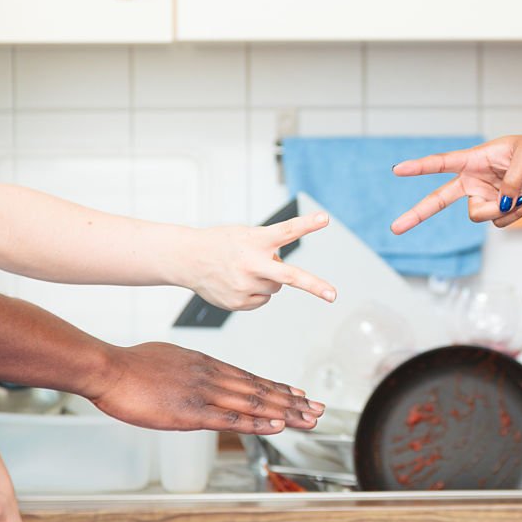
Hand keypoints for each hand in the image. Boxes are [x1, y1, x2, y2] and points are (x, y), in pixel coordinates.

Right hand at [87, 342, 324, 433]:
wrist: (110, 368)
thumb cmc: (133, 364)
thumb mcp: (171, 357)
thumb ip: (191, 368)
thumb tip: (201, 374)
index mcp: (209, 365)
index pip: (252, 379)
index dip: (279, 389)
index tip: (300, 395)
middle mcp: (214, 376)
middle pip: (262, 391)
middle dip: (293, 402)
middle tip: (319, 410)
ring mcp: (206, 393)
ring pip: (255, 403)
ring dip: (286, 412)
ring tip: (310, 419)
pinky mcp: (192, 412)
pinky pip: (232, 418)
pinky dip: (259, 422)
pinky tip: (278, 425)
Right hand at [191, 212, 336, 310]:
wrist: (187, 259)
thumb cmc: (221, 244)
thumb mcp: (246, 235)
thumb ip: (269, 250)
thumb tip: (285, 278)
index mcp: (256, 241)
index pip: (286, 230)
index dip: (307, 224)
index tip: (325, 218)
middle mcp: (252, 263)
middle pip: (290, 276)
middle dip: (314, 286)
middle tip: (333, 295)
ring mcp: (245, 285)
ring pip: (276, 288)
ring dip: (269, 280)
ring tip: (245, 270)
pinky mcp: (240, 302)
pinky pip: (263, 300)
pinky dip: (256, 292)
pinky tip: (238, 283)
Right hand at [390, 121, 521, 233]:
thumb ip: (511, 179)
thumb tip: (502, 201)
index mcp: (476, 160)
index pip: (442, 163)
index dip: (419, 167)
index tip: (398, 170)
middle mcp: (475, 179)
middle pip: (439, 200)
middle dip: (418, 214)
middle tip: (396, 227)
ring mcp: (485, 195)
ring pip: (479, 216)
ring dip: (501, 211)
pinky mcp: (499, 207)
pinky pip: (498, 222)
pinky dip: (514, 215)